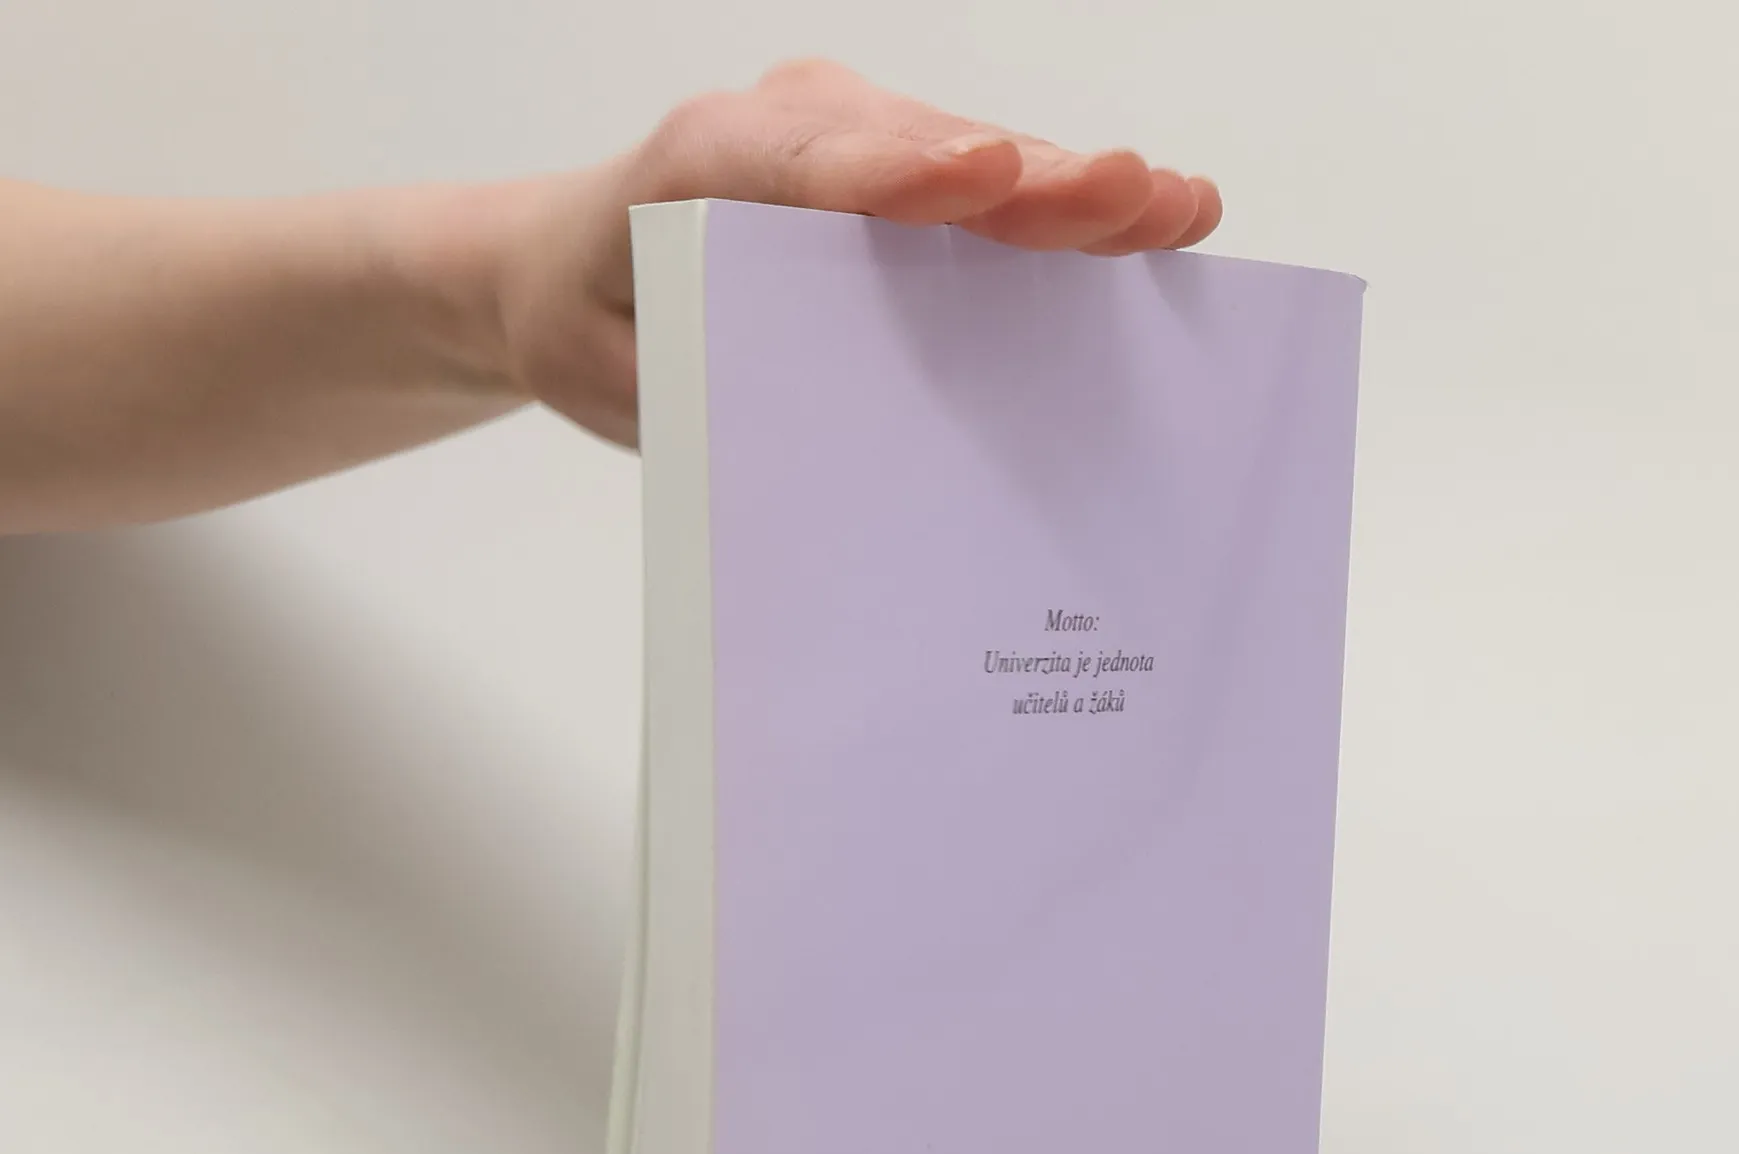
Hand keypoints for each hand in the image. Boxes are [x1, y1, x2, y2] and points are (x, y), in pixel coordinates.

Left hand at [467, 60, 1224, 445]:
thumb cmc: (591, 323)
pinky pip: (983, 182)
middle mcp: (789, 127)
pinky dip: (1062, 206)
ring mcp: (852, 137)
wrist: (561, 270)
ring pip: (974, 157)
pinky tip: (1146, 220)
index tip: (988, 180)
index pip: (810, 163)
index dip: (903, 172)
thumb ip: (704, 392)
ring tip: (1177, 209)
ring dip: (1077, 187)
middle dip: (1036, 180)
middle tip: (1138, 199)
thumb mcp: (619, 380)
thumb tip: (832, 440)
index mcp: (700, 165)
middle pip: (925, 152)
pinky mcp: (890, 167)